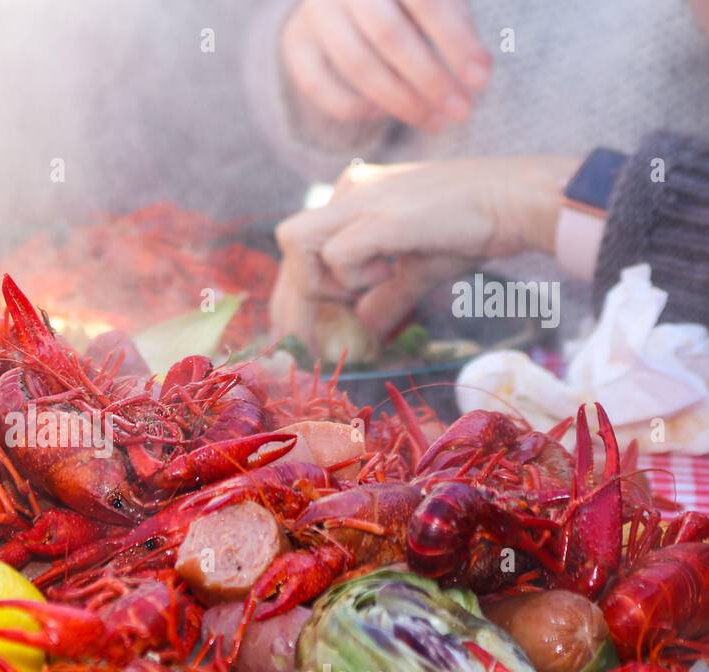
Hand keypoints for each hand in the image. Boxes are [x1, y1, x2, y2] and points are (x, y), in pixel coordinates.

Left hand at [269, 156, 578, 343]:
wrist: (516, 200)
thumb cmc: (473, 228)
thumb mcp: (417, 269)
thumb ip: (386, 297)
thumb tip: (365, 328)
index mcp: (353, 196)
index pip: (301, 249)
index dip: (291, 296)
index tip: (294, 337)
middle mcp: (348, 190)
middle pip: (288, 249)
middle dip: (290, 307)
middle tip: (302, 348)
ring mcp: (361, 198)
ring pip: (294, 243)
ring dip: (320, 282)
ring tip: (365, 289)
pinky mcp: (379, 216)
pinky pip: (335, 255)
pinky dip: (353, 278)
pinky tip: (389, 271)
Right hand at [281, 0, 490, 131]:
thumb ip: (454, 19)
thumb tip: (477, 71)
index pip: (426, 1)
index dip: (456, 41)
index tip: (482, 79)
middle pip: (389, 36)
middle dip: (431, 80)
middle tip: (463, 111)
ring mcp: (315, 12)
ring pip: (358, 65)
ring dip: (401, 101)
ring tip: (435, 121)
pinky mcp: (296, 44)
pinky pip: (321, 87)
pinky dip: (357, 106)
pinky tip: (385, 113)